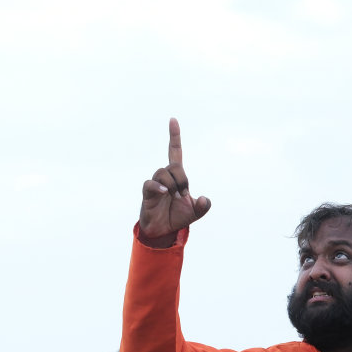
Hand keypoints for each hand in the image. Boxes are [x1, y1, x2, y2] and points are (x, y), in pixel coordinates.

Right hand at [138, 118, 210, 246]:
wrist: (163, 231)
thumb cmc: (177, 217)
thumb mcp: (196, 213)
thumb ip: (204, 206)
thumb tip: (203, 199)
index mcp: (176, 177)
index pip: (174, 152)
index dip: (174, 137)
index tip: (173, 120)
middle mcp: (165, 177)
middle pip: (174, 166)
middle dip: (182, 179)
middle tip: (184, 195)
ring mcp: (155, 184)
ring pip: (163, 172)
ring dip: (173, 185)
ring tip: (175, 197)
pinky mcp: (147, 193)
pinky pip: (150, 184)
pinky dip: (159, 187)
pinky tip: (165, 193)